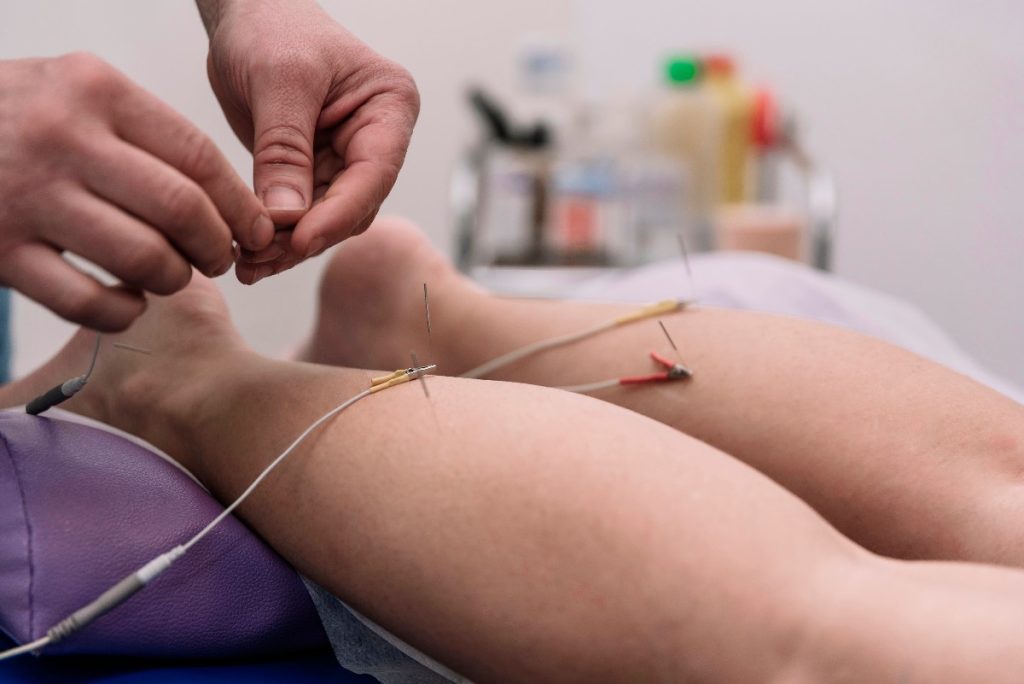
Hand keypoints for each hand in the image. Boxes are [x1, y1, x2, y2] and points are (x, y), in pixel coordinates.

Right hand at [0, 54, 273, 329]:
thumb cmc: (19, 117)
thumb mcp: (78, 93)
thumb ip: (145, 133)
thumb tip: (230, 200)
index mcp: (96, 90)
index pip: (198, 157)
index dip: (241, 204)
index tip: (259, 230)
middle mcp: (63, 139)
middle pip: (182, 209)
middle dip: (218, 246)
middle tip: (220, 258)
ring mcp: (28, 197)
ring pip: (144, 258)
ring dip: (175, 279)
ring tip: (173, 276)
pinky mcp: (0, 251)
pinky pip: (89, 303)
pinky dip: (124, 313)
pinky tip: (128, 301)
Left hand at [200, 0, 419, 282]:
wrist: (244, 11)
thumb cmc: (272, 25)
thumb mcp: (279, 81)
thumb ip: (284, 149)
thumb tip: (285, 215)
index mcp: (389, 108)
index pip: (373, 173)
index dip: (338, 213)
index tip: (300, 240)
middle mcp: (375, 138)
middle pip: (352, 205)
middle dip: (307, 235)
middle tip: (261, 259)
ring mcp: (344, 158)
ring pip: (325, 219)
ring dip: (288, 245)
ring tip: (249, 264)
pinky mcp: (313, 172)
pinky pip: (300, 215)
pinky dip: (275, 235)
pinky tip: (249, 253)